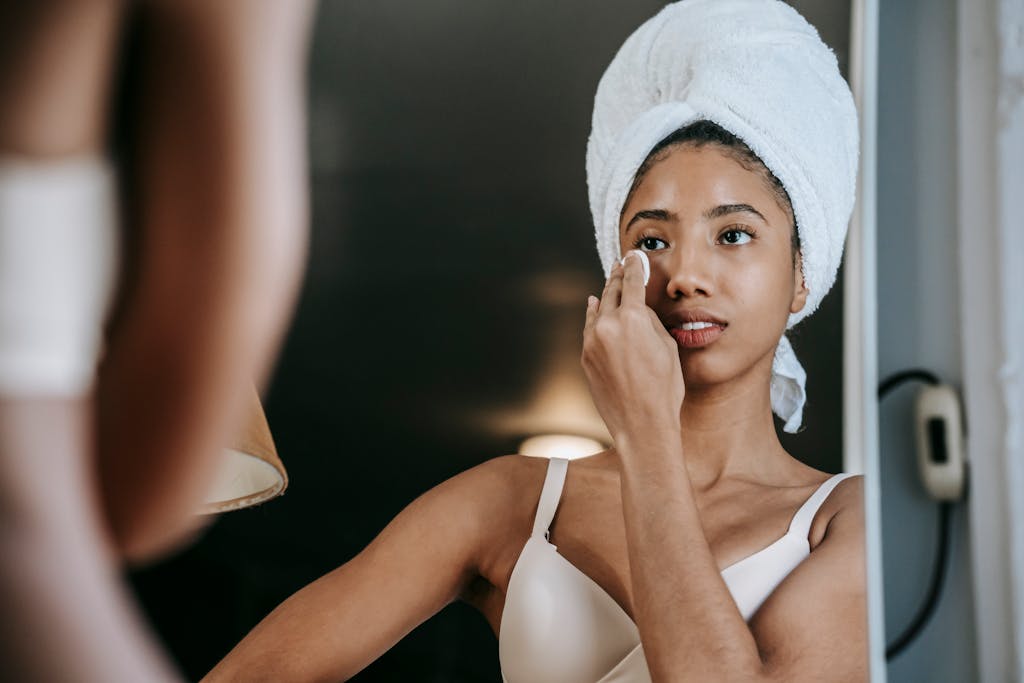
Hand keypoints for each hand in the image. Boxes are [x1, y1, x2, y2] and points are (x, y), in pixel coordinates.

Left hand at [582, 251, 683, 446]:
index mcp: (634, 319)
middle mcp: (609, 325)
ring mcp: (593, 341)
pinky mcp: (585, 357)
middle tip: (620, 264)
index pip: (632, 283)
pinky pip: (589, 328)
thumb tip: (637, 310)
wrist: (641, 424)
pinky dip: (593, 315)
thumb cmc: (664, 389)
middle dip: (618, 277)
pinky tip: (594, 306)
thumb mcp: (667, 347)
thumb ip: (650, 322)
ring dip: (605, 295)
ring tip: (610, 284)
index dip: (633, 266)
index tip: (633, 256)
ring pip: (598, 310)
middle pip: (612, 293)